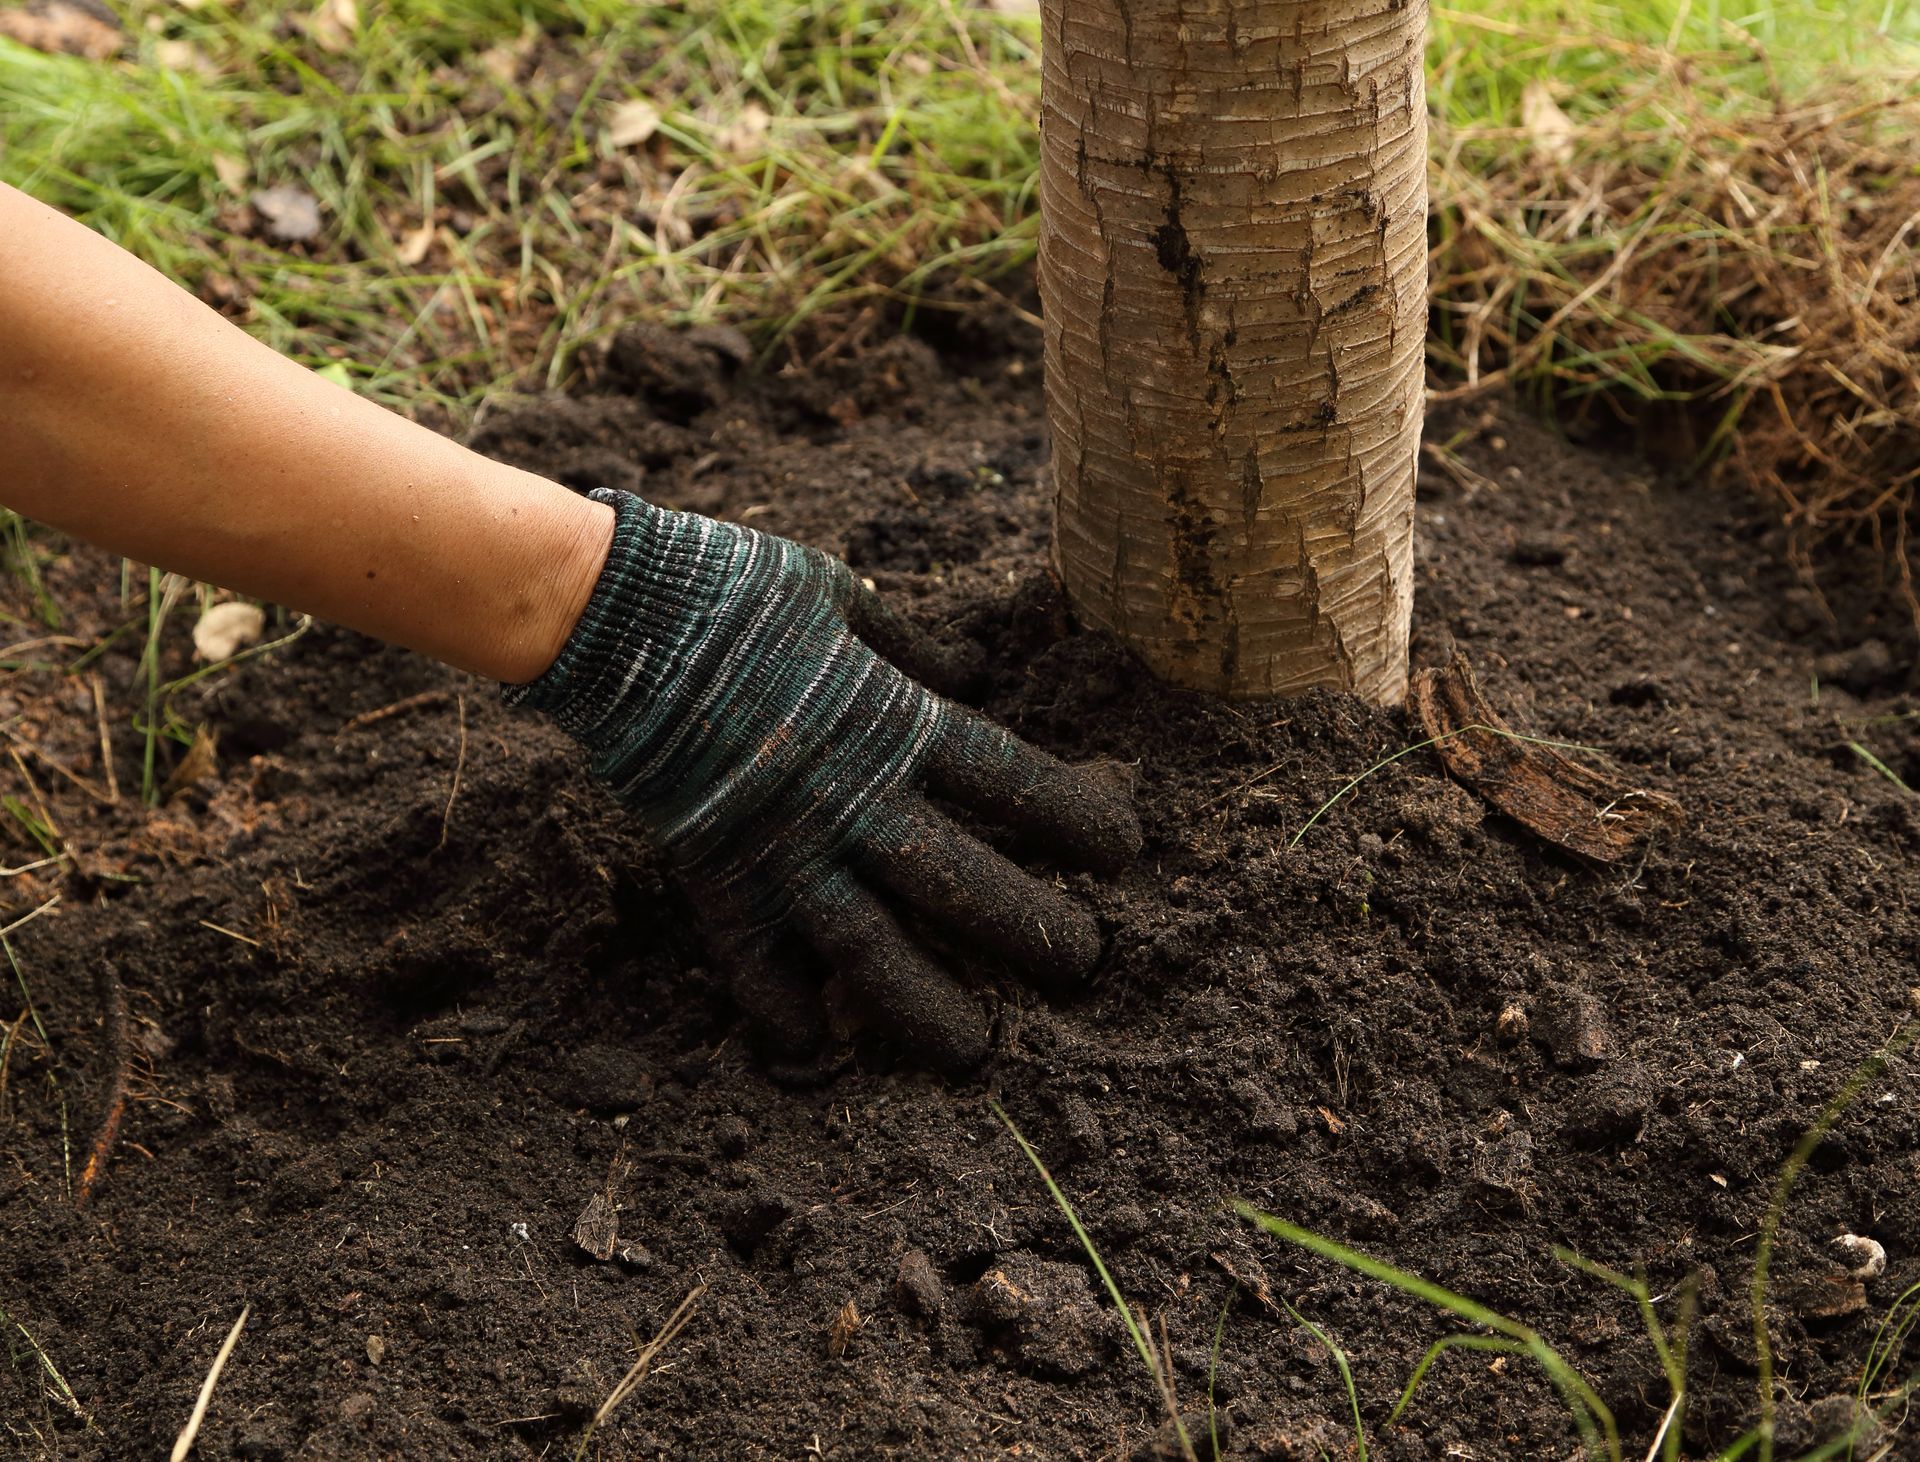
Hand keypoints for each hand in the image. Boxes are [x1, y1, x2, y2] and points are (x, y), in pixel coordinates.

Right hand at [509, 489, 1141, 1069]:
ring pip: (873, 952)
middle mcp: (855, 800)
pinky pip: (755, 962)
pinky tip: (813, 1044)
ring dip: (928, 1006)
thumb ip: (911, 646)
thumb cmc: (732, 587)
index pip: (1017, 784)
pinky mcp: (715, 876)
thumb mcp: (840, 596)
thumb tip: (972, 677)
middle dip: (1035, 931)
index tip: (1124, 851)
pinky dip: (782, 1008)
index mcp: (897, 724)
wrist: (612, 612)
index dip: (1081, 819)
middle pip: (965, 884)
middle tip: (1084, 965)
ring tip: (975, 1050)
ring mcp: (784, 848)